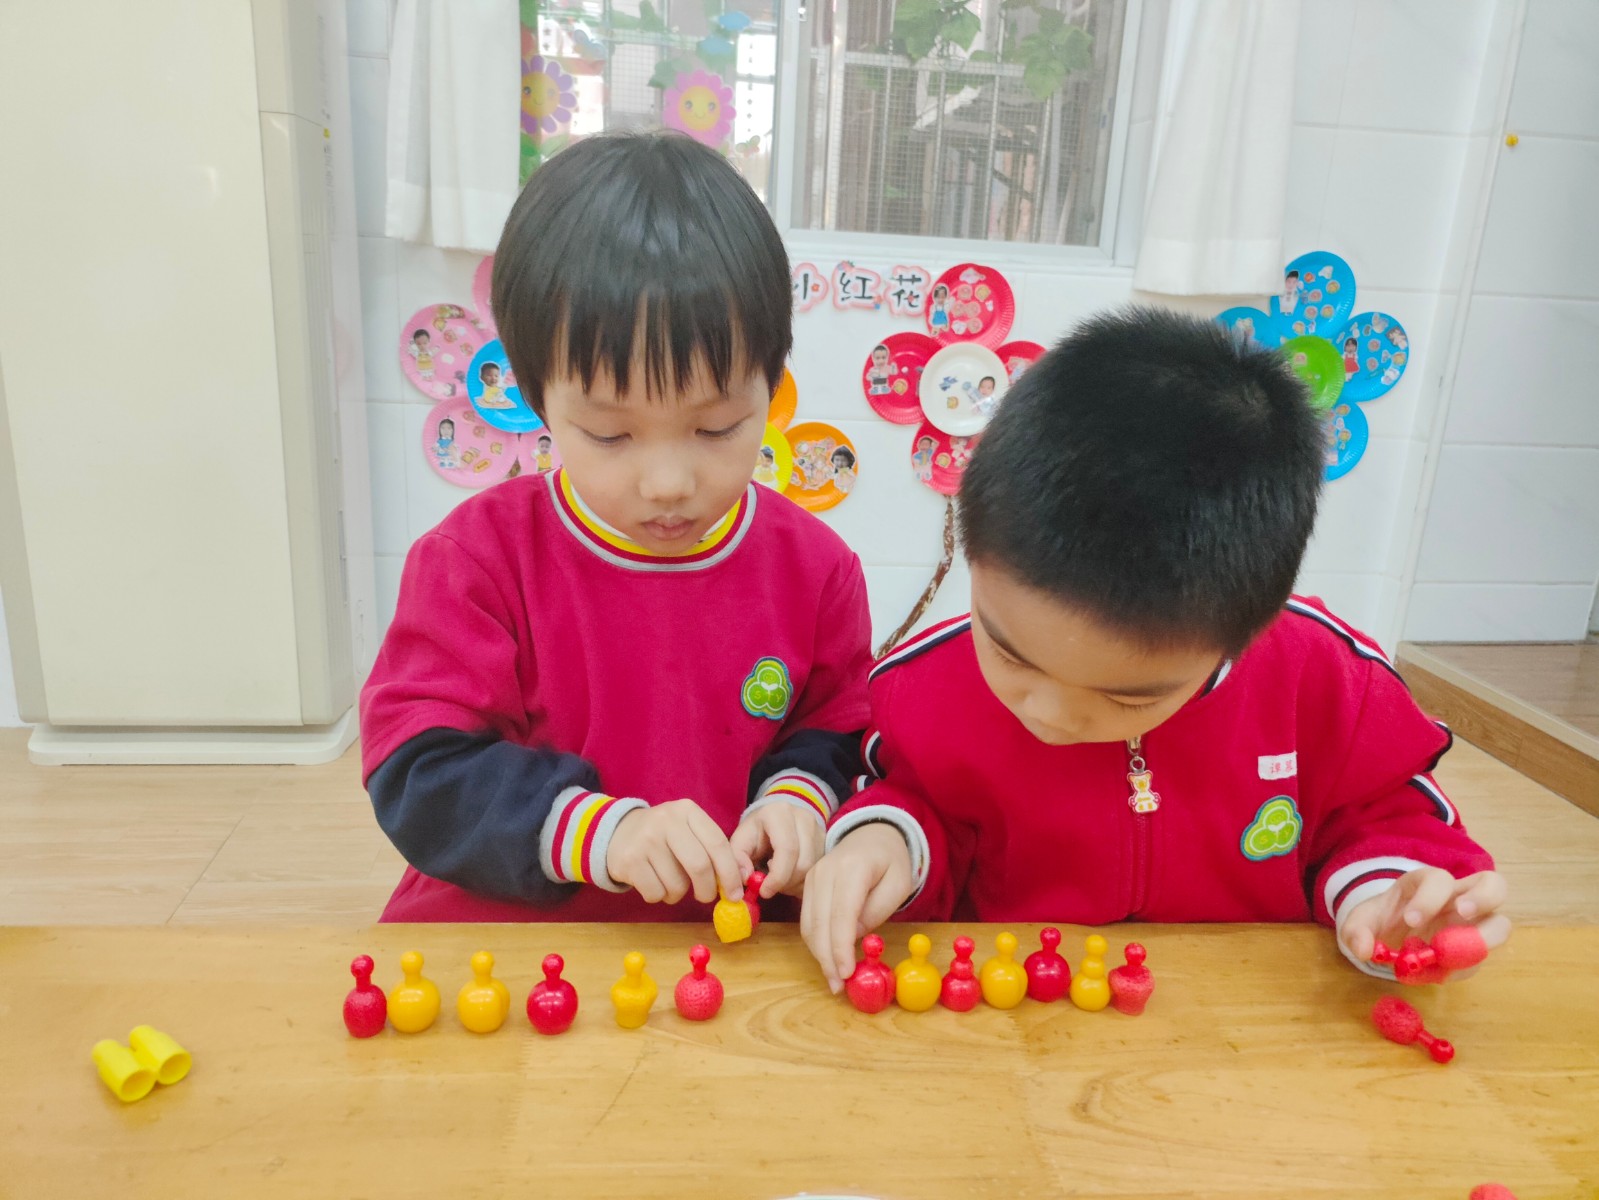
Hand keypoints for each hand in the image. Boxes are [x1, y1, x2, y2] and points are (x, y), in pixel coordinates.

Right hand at [605, 799, 743, 904]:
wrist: (618, 832)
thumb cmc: (665, 837)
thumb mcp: (689, 831)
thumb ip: (714, 851)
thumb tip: (741, 880)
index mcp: (688, 810)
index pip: (718, 844)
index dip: (730, 873)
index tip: (735, 894)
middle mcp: (667, 821)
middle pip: (700, 866)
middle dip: (707, 889)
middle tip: (706, 897)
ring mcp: (646, 840)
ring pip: (677, 885)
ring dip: (678, 894)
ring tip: (670, 882)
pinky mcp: (629, 861)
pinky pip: (656, 893)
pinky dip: (659, 896)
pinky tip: (653, 882)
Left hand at [730, 803, 825, 899]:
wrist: (778, 815)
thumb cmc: (757, 830)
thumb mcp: (741, 840)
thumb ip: (737, 858)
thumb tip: (746, 878)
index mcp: (779, 814)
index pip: (787, 849)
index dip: (777, 876)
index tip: (764, 892)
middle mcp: (804, 818)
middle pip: (803, 863)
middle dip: (786, 883)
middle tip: (771, 887)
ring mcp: (819, 829)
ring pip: (813, 869)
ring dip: (796, 884)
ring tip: (780, 881)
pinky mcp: (826, 842)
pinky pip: (819, 870)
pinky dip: (804, 882)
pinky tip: (791, 879)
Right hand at [800, 822, 915, 993]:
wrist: (873, 835)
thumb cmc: (891, 862)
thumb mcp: (898, 885)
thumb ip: (876, 911)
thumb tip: (852, 939)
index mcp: (852, 868)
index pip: (841, 914)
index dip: (841, 947)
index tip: (846, 974)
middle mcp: (825, 871)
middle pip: (819, 922)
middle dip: (827, 958)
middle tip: (838, 986)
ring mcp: (812, 876)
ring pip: (808, 924)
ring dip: (819, 954)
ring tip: (834, 978)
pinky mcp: (808, 885)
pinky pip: (806, 919)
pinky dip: (816, 942)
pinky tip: (829, 957)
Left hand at [1339, 868, 1509, 977]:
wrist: (1394, 934)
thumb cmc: (1384, 919)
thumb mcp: (1362, 921)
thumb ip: (1356, 931)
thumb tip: (1364, 949)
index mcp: (1428, 883)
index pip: (1438, 879)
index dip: (1429, 898)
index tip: (1411, 921)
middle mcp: (1460, 896)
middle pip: (1494, 884)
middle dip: (1482, 898)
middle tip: (1462, 914)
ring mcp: (1475, 923)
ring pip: (1502, 923)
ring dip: (1485, 940)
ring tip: (1454, 956)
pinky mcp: (1475, 947)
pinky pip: (1481, 958)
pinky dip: (1463, 969)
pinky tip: (1438, 974)